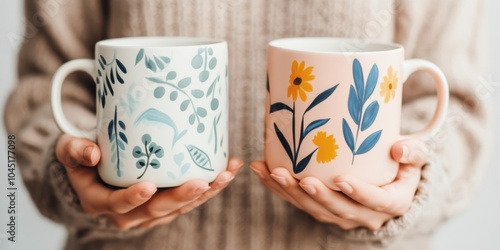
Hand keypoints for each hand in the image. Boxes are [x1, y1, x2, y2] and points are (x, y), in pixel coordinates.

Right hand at [56, 134, 242, 229]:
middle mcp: (128, 214)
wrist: (94, 174)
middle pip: (158, 209)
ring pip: (180, 207)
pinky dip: (210, 187)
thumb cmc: (82, 160)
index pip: (117, 204)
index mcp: (101, 202)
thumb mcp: (69, 151)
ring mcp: (150, 212)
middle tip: (203, 181)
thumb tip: (92, 152)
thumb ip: (75, 150)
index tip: (148, 186)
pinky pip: (190, 200)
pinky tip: (227, 170)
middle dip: (182, 196)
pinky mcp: (167, 205)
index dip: (132, 198)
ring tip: (226, 173)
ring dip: (206, 192)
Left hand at [250, 139, 427, 229]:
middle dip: (315, 195)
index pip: (375, 201)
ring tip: (272, 173)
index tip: (341, 180)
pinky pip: (300, 203)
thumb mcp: (416, 158)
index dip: (358, 193)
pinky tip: (263, 172)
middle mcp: (365, 215)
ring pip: (314, 208)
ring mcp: (342, 215)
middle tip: (298, 178)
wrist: (391, 185)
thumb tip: (399, 148)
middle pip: (338, 208)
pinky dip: (280, 189)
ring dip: (290, 193)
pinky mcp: (324, 209)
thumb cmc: (403, 166)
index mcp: (391, 203)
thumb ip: (413, 152)